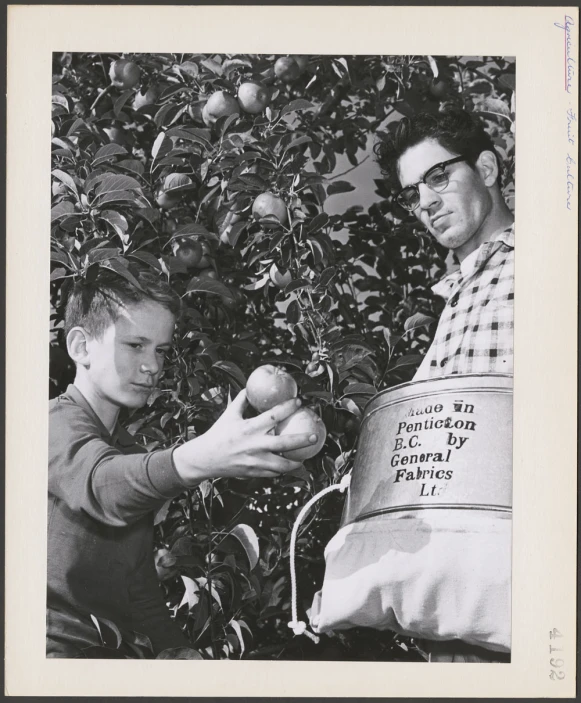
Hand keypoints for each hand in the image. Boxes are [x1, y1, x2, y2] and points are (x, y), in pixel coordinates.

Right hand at [172, 390, 317, 484]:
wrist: (205, 458)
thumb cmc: (218, 433)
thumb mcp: (229, 414)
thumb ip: (242, 400)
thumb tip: (252, 387)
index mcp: (250, 428)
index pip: (274, 416)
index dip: (288, 408)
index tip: (299, 403)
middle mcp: (255, 445)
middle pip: (284, 443)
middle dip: (302, 440)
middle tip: (314, 436)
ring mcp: (255, 461)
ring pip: (282, 465)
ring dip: (296, 462)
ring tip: (305, 458)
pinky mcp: (254, 472)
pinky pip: (273, 473)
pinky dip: (282, 470)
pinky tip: (289, 466)